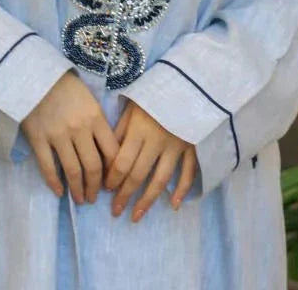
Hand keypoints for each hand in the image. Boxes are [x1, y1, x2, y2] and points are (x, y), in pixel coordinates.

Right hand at [21, 71, 119, 205]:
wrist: (36, 75)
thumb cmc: (67, 87)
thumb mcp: (90, 100)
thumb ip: (99, 124)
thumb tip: (107, 151)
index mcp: (96, 118)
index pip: (112, 152)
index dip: (114, 172)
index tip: (112, 183)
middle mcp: (79, 129)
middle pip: (93, 166)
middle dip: (95, 187)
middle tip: (94, 198)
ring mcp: (58, 135)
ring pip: (72, 170)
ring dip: (77, 189)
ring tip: (80, 199)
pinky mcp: (38, 138)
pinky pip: (48, 166)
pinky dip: (54, 182)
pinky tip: (58, 191)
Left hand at [104, 100, 197, 221]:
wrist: (189, 82)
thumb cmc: (155, 93)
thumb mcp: (133, 104)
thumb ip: (120, 128)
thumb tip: (107, 154)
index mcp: (139, 129)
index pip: (122, 162)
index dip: (112, 179)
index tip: (105, 190)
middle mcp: (156, 142)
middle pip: (138, 175)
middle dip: (124, 195)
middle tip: (115, 211)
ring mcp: (176, 146)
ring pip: (160, 180)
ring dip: (147, 200)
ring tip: (136, 216)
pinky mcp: (192, 147)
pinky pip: (188, 173)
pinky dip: (182, 190)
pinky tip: (174, 205)